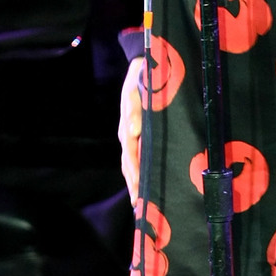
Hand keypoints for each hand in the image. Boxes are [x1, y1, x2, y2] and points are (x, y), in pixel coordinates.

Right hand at [118, 55, 143, 204]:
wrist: (142, 66)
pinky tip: (147, 188)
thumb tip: (133, 132)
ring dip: (136, 185)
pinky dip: (141, 175)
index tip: (139, 193)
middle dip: (134, 187)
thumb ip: (134, 108)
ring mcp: (132, 137)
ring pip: (132, 166)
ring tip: (141, 207)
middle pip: (129, 166)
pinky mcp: (138, 136)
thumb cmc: (143, 75)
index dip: (135, 176)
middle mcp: (128, 135)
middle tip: (140, 210)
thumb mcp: (137, 86)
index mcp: (128, 127)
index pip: (131, 157)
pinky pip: (139, 159)